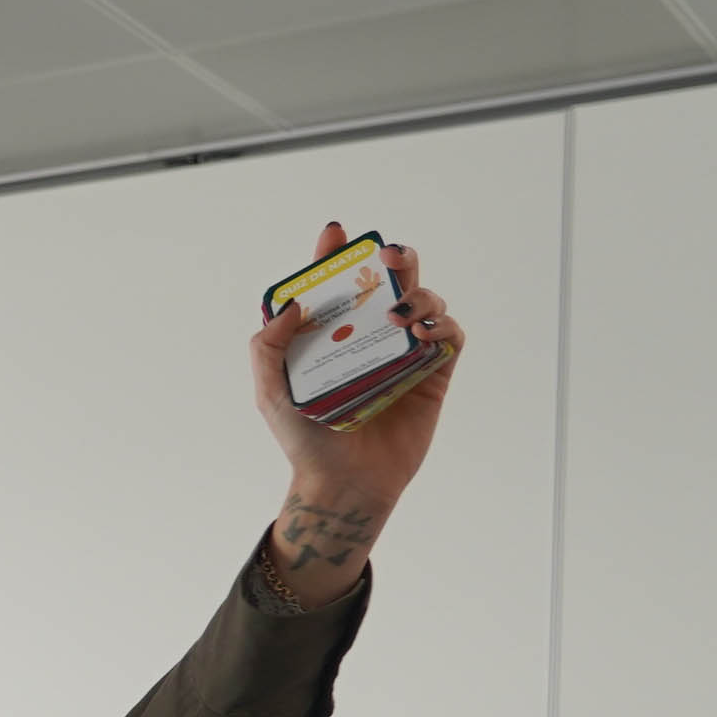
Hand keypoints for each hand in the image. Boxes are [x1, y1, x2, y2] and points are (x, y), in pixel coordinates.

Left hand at [250, 222, 463, 604]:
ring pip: (425, 301)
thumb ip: (268, 347)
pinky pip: (448, 336)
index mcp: (332, 335)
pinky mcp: (432, 375)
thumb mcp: (271, 392)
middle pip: (391, 281)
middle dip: (394, 258)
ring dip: (419, 293)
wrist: (342, 483)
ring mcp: (404, 353)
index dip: (336, 254)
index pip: (337, 285)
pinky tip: (420, 333)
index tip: (335, 233)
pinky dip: (441, 324)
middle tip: (386, 256)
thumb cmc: (305, 441)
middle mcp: (370, 337)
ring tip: (398, 314)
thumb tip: (290, 305)